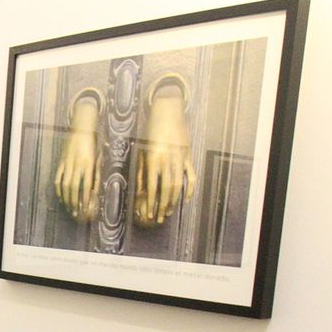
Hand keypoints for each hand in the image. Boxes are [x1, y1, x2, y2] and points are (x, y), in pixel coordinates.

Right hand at [55, 97, 100, 221]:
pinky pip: (58, 177)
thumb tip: (94, 189)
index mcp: (88, 164)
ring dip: (66, 198)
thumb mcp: (98, 158)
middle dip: (74, 202)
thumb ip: (95, 173)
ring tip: (68, 207)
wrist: (82, 128)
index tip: (86, 209)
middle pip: (74, 188)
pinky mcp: (62, 161)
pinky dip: (59, 188)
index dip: (85, 199)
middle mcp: (77, 165)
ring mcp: (68, 163)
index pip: (86, 186)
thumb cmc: (93, 143)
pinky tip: (61, 196)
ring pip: (65, 184)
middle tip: (75, 212)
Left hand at [134, 92, 194, 226]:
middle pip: (166, 189)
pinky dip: (190, 188)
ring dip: (174, 201)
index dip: (151, 202)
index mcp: (153, 159)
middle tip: (159, 218)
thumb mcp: (142, 150)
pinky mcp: (188, 156)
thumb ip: (142, 170)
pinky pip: (191, 176)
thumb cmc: (151, 132)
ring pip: (179, 185)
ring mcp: (180, 159)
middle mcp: (167, 161)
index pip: (152, 186)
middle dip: (162, 206)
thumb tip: (140, 190)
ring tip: (169, 212)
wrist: (167, 113)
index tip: (149, 213)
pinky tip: (187, 199)